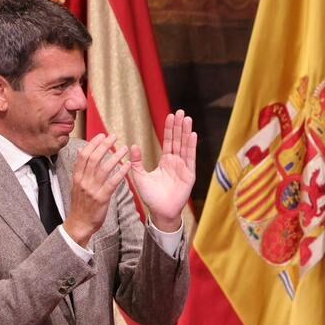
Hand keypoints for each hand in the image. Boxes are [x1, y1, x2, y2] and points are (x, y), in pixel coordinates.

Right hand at [63, 133, 130, 246]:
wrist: (79, 224)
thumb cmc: (81, 205)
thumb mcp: (77, 186)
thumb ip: (81, 171)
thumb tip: (83, 152)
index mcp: (77, 177)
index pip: (84, 155)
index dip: (93, 144)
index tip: (101, 135)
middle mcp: (84, 181)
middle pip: (94, 158)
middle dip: (104, 145)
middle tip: (114, 136)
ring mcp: (92, 189)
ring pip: (104, 168)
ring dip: (115, 156)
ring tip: (124, 148)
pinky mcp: (102, 198)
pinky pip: (113, 182)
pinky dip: (120, 172)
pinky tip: (128, 165)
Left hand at [129, 110, 197, 233]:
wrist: (160, 212)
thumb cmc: (151, 197)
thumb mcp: (139, 176)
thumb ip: (136, 162)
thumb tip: (132, 146)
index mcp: (166, 162)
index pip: (169, 142)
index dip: (170, 129)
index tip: (170, 116)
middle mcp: (176, 163)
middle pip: (179, 141)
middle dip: (180, 126)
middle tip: (181, 112)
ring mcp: (184, 168)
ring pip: (185, 147)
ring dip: (186, 132)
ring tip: (187, 119)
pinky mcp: (189, 175)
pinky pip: (190, 158)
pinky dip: (191, 146)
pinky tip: (192, 135)